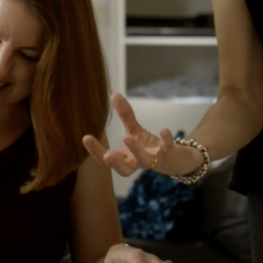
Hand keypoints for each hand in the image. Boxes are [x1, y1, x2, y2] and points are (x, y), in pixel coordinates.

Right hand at [83, 94, 199, 177]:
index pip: (106, 158)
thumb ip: (125, 115)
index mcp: (125, 158)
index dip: (95, 150)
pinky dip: (166, 139)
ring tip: (127, 138)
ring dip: (136, 151)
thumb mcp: (135, 130)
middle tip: (106, 155)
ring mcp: (154, 160)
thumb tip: (114, 94)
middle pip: (124, 168)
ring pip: (144, 160)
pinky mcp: (170, 155)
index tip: (85, 138)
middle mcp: (137, 163)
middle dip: (115, 162)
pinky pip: (167, 148)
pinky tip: (163, 130)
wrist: (177, 159)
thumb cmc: (150, 147)